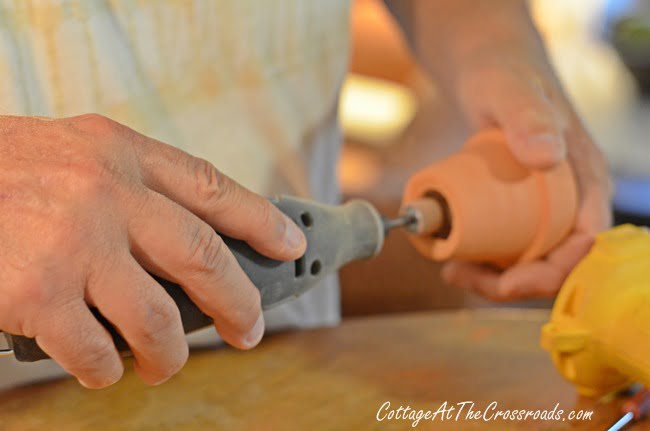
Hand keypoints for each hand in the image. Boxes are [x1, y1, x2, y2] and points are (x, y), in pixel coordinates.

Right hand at [0, 114, 305, 387]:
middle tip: (248, 330)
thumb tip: (196, 239)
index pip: (213, 188)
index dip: (260, 220)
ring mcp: (72, 246)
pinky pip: (97, 353)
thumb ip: (136, 185)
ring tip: (165, 363)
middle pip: (203, 258)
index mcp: (121, 154)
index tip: (288, 246)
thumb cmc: (9, 172)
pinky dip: (107, 370)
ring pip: (157, 320)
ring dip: (169, 354)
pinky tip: (103, 366)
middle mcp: (105, 194)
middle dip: (238, 303)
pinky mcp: (36, 296)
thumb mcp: (79, 153)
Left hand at [441, 51, 611, 300]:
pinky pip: (512, 246)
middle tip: (460, 274)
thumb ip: (528, 116)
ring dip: (493, 277)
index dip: (551, 275)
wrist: (487, 69)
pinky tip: (454, 260)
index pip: (586, 247)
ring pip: (530, 260)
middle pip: (555, 263)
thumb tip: (547, 157)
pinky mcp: (522, 208)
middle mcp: (574, 200)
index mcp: (587, 181)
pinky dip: (486, 261)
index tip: (505, 282)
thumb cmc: (503, 73)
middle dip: (511, 283)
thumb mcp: (511, 91)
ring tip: (450, 268)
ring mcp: (547, 206)